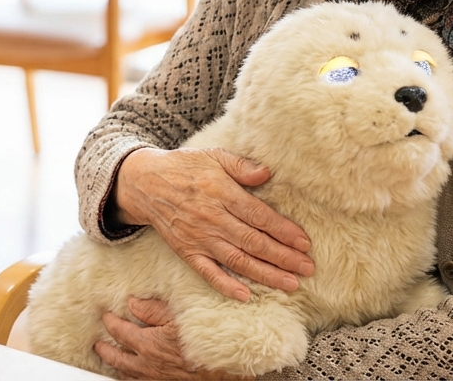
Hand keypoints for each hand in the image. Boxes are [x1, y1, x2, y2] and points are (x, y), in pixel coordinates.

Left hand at [95, 297, 248, 379]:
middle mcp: (147, 365)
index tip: (106, 317)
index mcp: (148, 344)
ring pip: (126, 375)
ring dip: (116, 367)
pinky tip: (131, 377)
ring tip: (110, 361)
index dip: (111, 323)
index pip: (120, 331)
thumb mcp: (180, 316)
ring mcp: (155, 380)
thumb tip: (133, 303)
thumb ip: (153, 310)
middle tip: (98, 344)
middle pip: (117, 358)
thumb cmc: (205, 340)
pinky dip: (130, 379)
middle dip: (105, 349)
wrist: (225, 366)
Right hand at [114, 147, 312, 300]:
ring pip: (237, 260)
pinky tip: (245, 296)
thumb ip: (240, 165)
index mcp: (221, 192)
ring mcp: (198, 238)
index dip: (283, 230)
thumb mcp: (213, 156)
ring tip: (290, 284)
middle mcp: (211, 218)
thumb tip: (267, 173)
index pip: (258, 216)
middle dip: (283, 257)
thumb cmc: (184, 167)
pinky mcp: (186, 251)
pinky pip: (207, 272)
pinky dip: (225, 285)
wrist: (145, 183)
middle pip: (253, 242)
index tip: (304, 242)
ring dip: (265, 274)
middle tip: (308, 268)